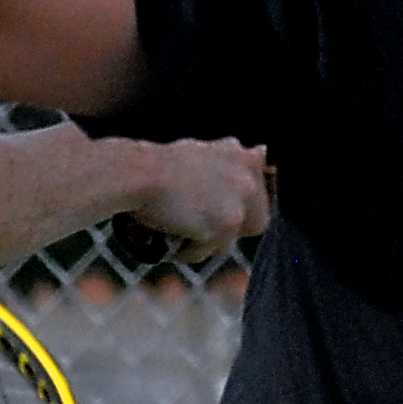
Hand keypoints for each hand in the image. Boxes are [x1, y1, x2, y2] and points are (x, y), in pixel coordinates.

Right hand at [121, 142, 272, 263]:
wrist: (138, 173)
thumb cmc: (161, 163)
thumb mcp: (202, 151)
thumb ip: (230, 157)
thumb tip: (262, 152)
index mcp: (244, 157)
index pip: (264, 193)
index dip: (242, 206)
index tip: (220, 210)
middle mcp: (249, 179)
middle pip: (257, 222)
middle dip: (229, 228)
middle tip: (198, 222)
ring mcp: (239, 203)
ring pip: (227, 241)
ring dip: (202, 240)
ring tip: (175, 226)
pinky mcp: (225, 226)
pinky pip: (206, 252)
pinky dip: (187, 250)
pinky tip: (170, 237)